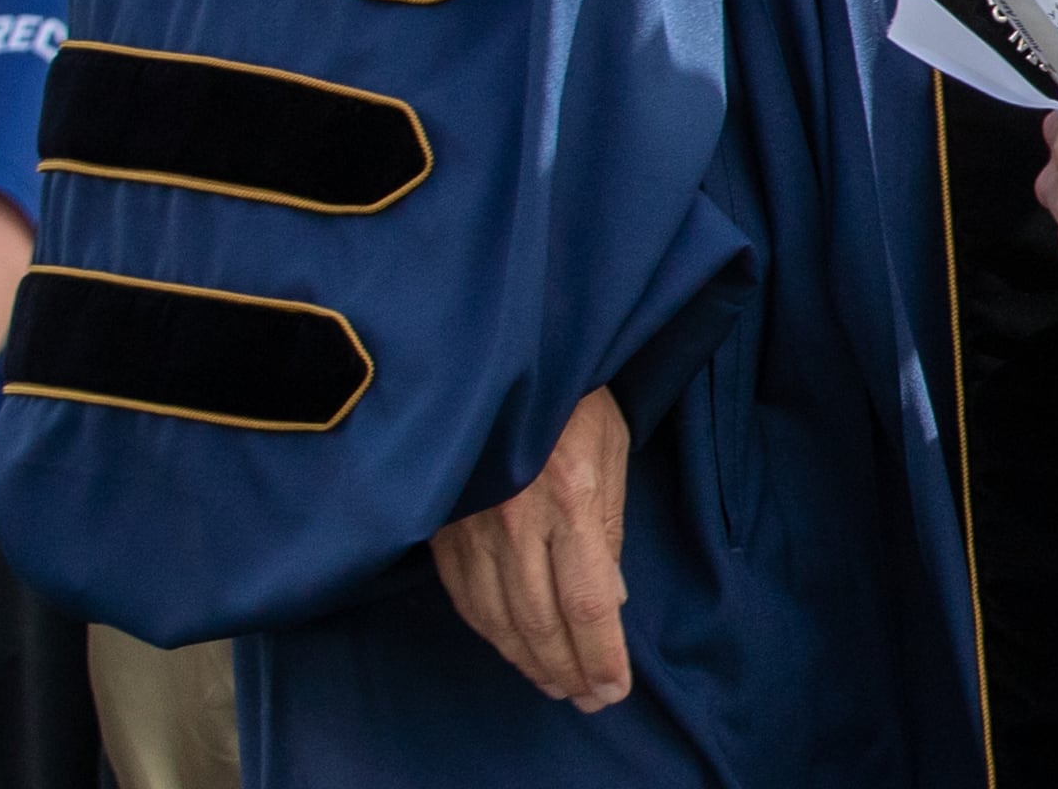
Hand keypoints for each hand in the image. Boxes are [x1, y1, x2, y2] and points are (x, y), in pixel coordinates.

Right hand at [430, 386, 631, 710]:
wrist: (503, 359)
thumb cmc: (574, 400)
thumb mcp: (611, 454)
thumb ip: (609, 531)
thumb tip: (610, 602)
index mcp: (570, 498)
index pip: (588, 601)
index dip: (601, 654)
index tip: (613, 687)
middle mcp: (517, 520)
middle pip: (541, 621)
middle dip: (568, 668)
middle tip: (587, 698)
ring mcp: (472, 526)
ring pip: (498, 618)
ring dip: (528, 660)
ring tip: (555, 683)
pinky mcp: (443, 527)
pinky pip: (466, 597)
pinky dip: (490, 631)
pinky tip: (511, 646)